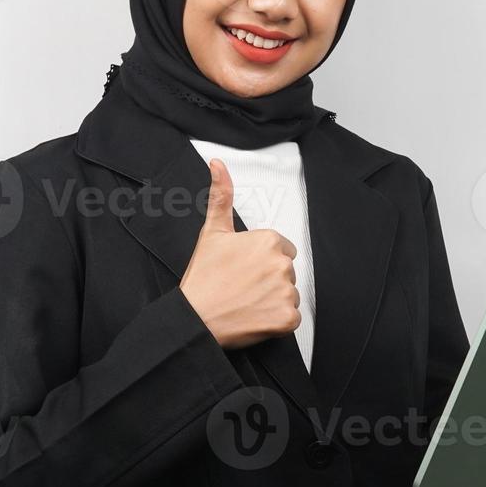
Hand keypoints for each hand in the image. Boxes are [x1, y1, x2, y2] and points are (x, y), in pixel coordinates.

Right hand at [180, 158, 301, 348]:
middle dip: (269, 280)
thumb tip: (218, 164)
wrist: (194, 319)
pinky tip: (255, 317)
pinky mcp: (286, 318)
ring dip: (273, 300)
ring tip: (246, 302)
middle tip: (243, 287)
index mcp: (268, 241)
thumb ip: (221, 195)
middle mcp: (281, 264)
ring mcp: (285, 292)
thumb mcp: (211, 232)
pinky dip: (276, 322)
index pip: (282, 250)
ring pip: (289, 294)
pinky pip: (291, 318)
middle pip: (286, 272)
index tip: (243, 270)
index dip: (261, 261)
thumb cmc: (203, 279)